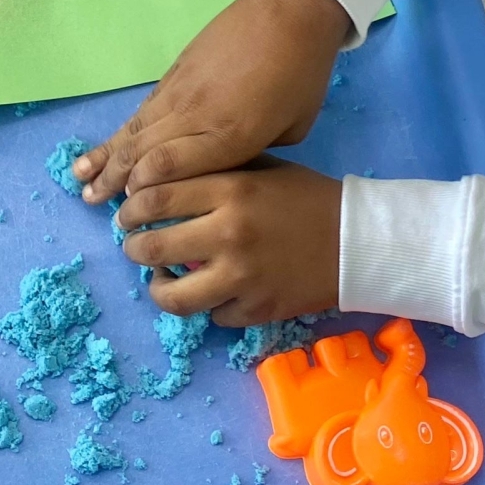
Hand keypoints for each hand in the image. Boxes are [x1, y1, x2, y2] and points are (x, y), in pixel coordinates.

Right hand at [74, 0, 352, 203]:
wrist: (292, 11)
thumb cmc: (302, 73)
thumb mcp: (293, 128)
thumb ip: (254, 153)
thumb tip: (225, 164)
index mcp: (230, 135)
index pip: (171, 169)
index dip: (144, 189)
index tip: (129, 206)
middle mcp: (196, 116)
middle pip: (143, 152)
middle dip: (115, 181)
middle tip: (92, 202)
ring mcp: (179, 92)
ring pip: (135, 131)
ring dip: (106, 158)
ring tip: (81, 181)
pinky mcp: (173, 74)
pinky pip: (141, 110)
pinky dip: (119, 132)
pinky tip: (102, 148)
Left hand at [117, 157, 340, 326]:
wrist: (357, 242)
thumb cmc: (306, 198)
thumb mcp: (261, 168)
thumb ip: (214, 170)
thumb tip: (158, 182)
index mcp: (230, 190)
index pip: (153, 198)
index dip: (129, 208)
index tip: (127, 213)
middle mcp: (230, 234)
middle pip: (150, 247)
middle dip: (132, 247)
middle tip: (135, 245)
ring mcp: (242, 277)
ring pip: (172, 296)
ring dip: (157, 287)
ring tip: (160, 278)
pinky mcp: (256, 309)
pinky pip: (212, 316)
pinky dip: (208, 305)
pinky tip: (212, 291)